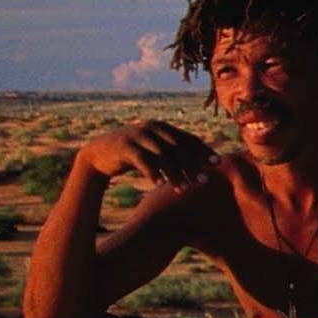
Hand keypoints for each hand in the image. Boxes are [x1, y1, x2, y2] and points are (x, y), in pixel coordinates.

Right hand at [85, 121, 217, 191]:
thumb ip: (175, 155)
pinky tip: (160, 186)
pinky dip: (153, 173)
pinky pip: (142, 160)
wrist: (99, 154)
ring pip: (162, 155)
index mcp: (162, 128)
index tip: (217, 163)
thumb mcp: (155, 152)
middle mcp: (152, 128)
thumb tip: (203, 168)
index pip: (188, 138)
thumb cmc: (134, 155)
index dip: (203, 150)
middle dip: (193, 165)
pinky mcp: (124, 146)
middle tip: (204, 181)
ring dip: (175, 174)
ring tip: (183, 190)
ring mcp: (137, 136)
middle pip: (178, 147)